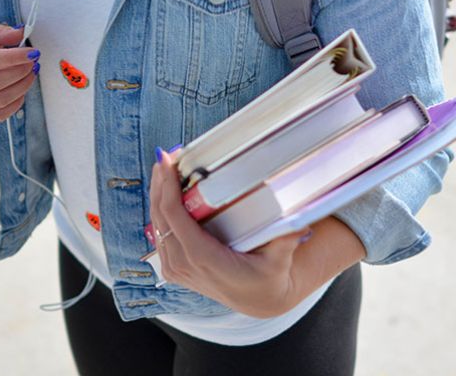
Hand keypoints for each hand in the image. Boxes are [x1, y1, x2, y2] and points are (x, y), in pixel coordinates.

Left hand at [149, 148, 311, 318]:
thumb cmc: (268, 276)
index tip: (168, 162)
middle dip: (160, 183)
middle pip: (160, 216)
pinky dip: (159, 210)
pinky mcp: (175, 268)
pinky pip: (160, 234)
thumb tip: (299, 223)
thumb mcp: (280, 260)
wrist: (259, 300)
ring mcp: (176, 269)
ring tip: (164, 167)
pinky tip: (164, 191)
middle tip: (165, 155)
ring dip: (157, 194)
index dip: (167, 188)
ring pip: (156, 224)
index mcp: (204, 259)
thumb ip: (286, 241)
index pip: (174, 218)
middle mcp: (184, 265)